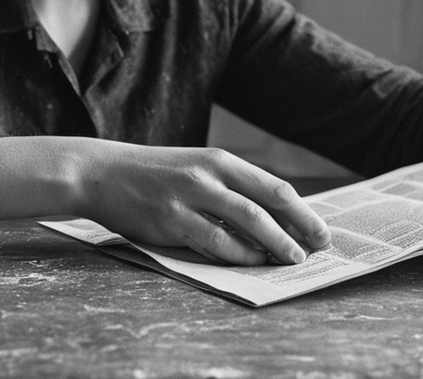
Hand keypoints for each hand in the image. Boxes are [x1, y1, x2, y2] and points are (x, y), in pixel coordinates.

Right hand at [71, 142, 331, 265]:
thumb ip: (230, 189)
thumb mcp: (196, 169)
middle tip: (315, 250)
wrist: (102, 173)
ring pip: (247, 222)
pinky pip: (214, 241)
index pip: (275, 187)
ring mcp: (190, 196)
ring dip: (273, 245)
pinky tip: (252, 262)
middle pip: (268, 204)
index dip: (303, 212)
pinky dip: (237, 254)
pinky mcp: (171, 219)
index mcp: (220, 160)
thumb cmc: (155, 176)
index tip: (320, 232)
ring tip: (289, 260)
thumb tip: (272, 220)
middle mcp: (209, 174)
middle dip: (298, 230)